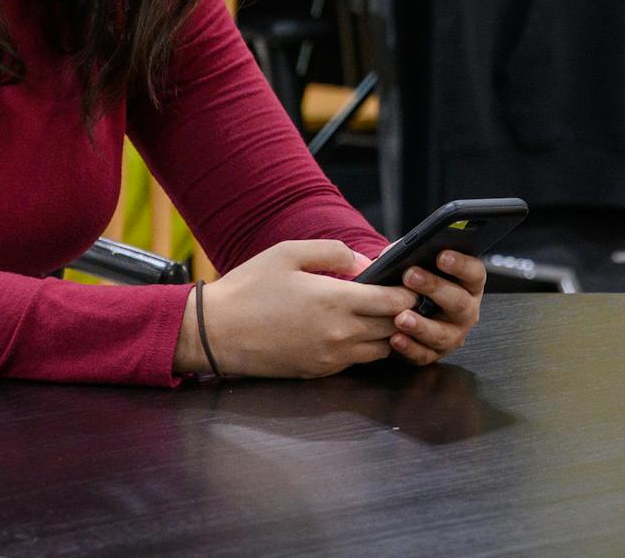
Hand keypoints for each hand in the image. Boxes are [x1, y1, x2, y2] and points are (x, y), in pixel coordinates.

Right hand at [174, 238, 417, 379]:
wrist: (212, 333)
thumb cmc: (249, 288)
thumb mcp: (289, 253)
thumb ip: (334, 253)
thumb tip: (365, 263)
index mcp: (336, 302)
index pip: (395, 301)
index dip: (409, 291)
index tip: (411, 280)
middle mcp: (339, 335)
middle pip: (394, 327)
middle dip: (404, 311)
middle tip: (404, 295)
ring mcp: (330, 358)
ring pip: (380, 349)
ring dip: (387, 332)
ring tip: (382, 312)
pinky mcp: (318, 372)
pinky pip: (356, 361)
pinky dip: (365, 347)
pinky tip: (356, 329)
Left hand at [385, 251, 486, 367]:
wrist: (411, 310)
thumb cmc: (418, 284)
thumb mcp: (418, 264)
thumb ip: (412, 255)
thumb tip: (397, 252)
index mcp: (470, 285)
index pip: (474, 273)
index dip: (461, 264)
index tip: (441, 256)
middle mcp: (466, 311)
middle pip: (458, 302)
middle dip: (434, 288)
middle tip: (411, 276)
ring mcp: (453, 335)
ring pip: (441, 333)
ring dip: (421, 325)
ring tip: (401, 317)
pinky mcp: (434, 354)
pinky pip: (423, 354)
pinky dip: (409, 347)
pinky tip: (396, 338)